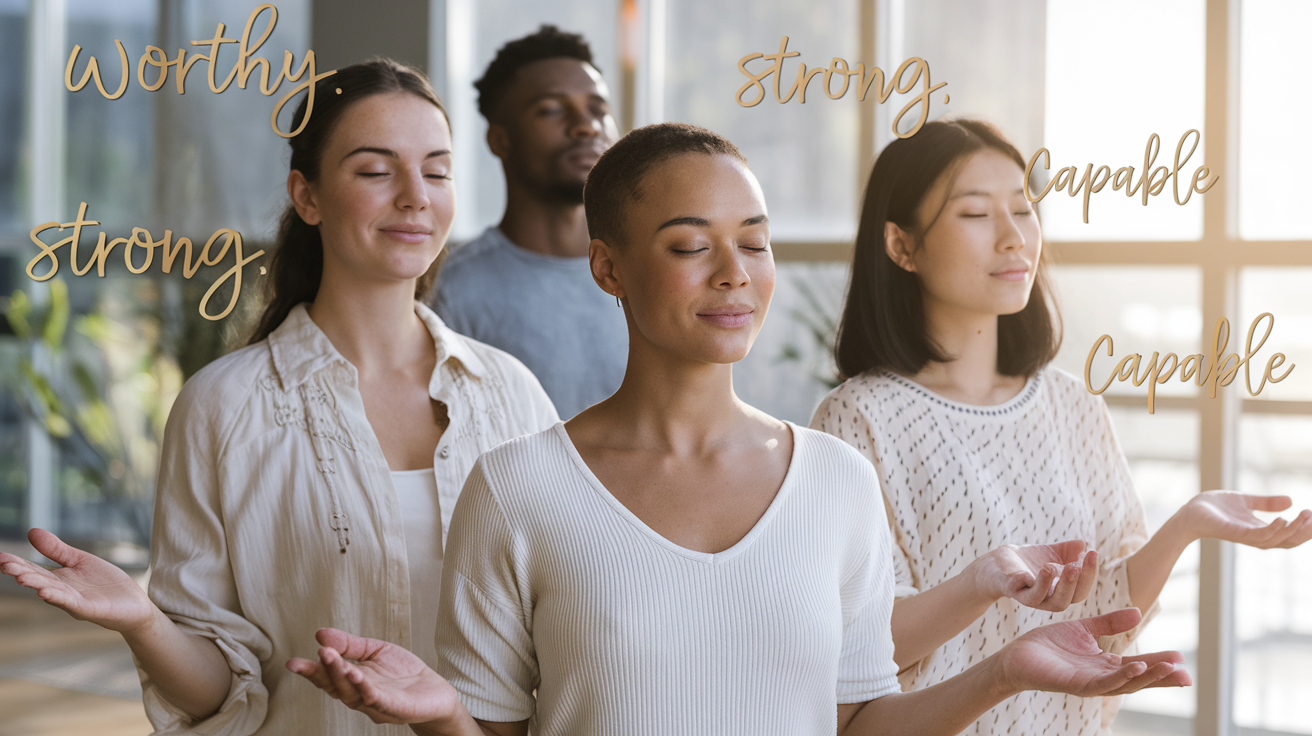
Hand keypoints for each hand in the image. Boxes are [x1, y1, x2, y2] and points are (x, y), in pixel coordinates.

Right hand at [0, 528, 155, 632]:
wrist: (134, 605)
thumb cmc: (105, 584)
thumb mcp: (80, 561)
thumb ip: (57, 550)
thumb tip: (31, 531)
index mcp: (58, 579)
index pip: (34, 570)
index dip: (17, 564)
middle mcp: (62, 592)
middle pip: (39, 581)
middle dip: (21, 573)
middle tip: (4, 564)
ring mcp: (75, 601)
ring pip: (53, 592)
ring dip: (37, 585)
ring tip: (21, 577)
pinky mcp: (90, 609)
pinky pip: (72, 603)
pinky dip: (58, 598)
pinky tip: (44, 592)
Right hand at [287, 628, 463, 725]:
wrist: (434, 691)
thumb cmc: (402, 673)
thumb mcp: (374, 650)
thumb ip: (349, 644)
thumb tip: (320, 634)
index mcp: (353, 681)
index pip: (328, 678)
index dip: (311, 671)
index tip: (293, 663)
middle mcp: (360, 696)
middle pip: (338, 686)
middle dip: (328, 671)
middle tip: (321, 653)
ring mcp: (378, 705)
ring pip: (356, 694)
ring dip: (346, 679)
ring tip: (338, 662)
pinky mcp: (398, 708)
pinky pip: (381, 702)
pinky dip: (370, 693)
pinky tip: (362, 681)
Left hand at [969, 541, 1097, 611]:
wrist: (996, 565)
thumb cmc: (1028, 562)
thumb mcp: (1052, 553)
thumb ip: (1070, 550)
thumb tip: (1085, 544)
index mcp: (1060, 591)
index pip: (1081, 589)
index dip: (1089, 573)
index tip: (1093, 552)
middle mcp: (1047, 599)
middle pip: (1068, 599)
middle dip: (1075, 582)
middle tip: (1076, 565)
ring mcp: (1029, 596)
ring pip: (1046, 600)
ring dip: (1053, 584)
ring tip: (1053, 566)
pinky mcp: (1011, 590)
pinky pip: (1021, 591)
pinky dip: (1028, 582)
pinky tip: (1035, 570)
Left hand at [1000, 609, 1190, 696]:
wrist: (1019, 653)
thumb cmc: (1049, 644)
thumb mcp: (1085, 628)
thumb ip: (1110, 623)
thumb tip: (1139, 612)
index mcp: (1105, 664)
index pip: (1139, 665)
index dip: (1160, 663)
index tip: (1182, 659)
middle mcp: (1101, 677)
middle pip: (1138, 679)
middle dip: (1162, 677)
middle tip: (1187, 674)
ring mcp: (1090, 683)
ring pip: (1125, 683)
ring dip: (1148, 677)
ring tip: (1169, 669)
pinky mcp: (1075, 684)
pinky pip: (1102, 682)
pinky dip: (1121, 676)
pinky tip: (1137, 667)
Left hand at [1178, 492, 1311, 548]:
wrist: (1189, 512)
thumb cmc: (1214, 509)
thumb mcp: (1245, 502)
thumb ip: (1266, 503)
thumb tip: (1290, 500)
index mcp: (1261, 530)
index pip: (1289, 535)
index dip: (1305, 529)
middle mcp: (1256, 537)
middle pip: (1287, 541)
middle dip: (1304, 532)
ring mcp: (1244, 536)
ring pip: (1276, 540)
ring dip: (1293, 529)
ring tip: (1304, 516)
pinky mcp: (1232, 533)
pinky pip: (1256, 536)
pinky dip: (1272, 530)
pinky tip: (1282, 519)